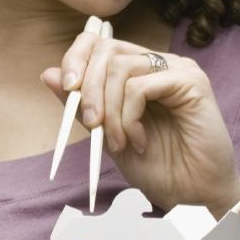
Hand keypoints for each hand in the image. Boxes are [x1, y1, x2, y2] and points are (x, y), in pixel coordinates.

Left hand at [43, 30, 239, 213]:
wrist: (191, 197)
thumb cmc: (157, 167)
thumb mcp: (106, 135)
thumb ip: (82, 106)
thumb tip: (47, 74)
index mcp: (140, 70)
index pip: (100, 42)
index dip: (76, 58)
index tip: (66, 88)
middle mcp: (159, 63)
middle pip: (108, 49)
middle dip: (89, 88)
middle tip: (91, 124)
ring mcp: (178, 69)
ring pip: (121, 68)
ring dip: (110, 111)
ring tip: (119, 142)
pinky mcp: (192, 82)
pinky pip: (141, 86)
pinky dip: (130, 117)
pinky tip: (138, 141)